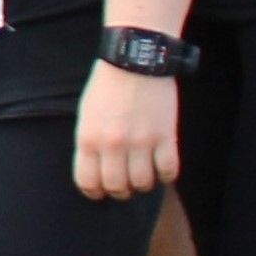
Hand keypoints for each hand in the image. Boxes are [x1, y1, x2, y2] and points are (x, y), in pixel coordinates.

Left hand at [75, 60, 180, 198]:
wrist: (135, 62)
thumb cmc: (107, 87)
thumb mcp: (86, 115)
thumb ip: (90, 143)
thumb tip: (96, 169)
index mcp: (88, 139)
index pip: (88, 182)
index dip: (94, 192)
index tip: (100, 192)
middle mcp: (113, 144)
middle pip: (117, 187)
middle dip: (120, 192)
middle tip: (124, 186)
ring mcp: (141, 142)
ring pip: (144, 183)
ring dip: (143, 185)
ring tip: (143, 177)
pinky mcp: (166, 136)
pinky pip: (169, 170)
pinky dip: (166, 175)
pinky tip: (162, 169)